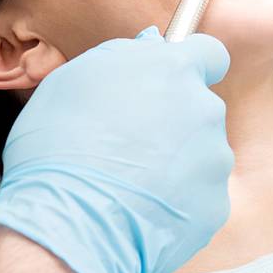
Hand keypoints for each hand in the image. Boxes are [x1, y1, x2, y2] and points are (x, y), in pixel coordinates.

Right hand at [0, 27, 232, 272]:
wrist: (69, 225)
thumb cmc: (59, 151)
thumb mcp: (73, 81)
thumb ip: (122, 56)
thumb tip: (149, 46)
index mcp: (173, 71)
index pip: (209, 53)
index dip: (191, 66)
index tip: (173, 81)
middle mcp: (203, 110)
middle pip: (199, 107)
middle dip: (173, 120)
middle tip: (130, 141)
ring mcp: (213, 160)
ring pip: (200, 154)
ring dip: (175, 162)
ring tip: (128, 181)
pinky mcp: (214, 205)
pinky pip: (198, 196)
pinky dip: (176, 201)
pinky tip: (139, 207)